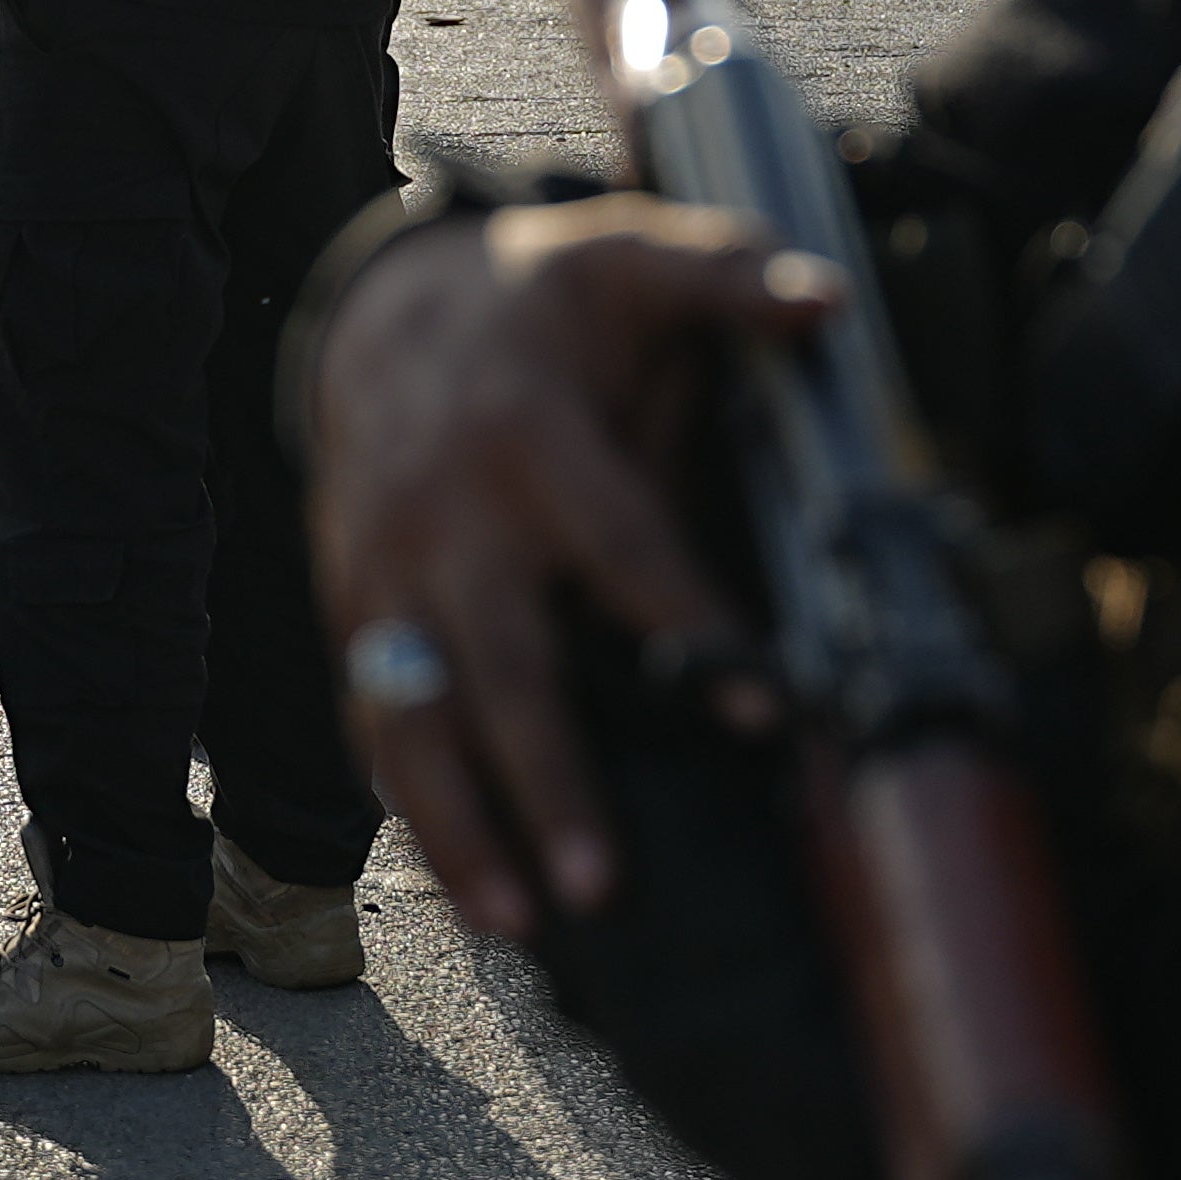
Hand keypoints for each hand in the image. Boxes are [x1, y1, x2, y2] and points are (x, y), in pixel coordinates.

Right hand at [305, 198, 839, 947]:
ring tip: (515, 924)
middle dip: (546, 779)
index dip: (687, 624)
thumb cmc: (543, 302)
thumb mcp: (631, 256)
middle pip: (500, 664)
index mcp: (530, 435)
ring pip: (410, 714)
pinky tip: (461, 892)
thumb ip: (729, 278)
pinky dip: (410, 807)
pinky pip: (372, 721)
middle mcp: (446, 517)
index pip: (620, 547)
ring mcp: (384, 573)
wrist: (388, 310)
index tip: (759, 708)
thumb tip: (829, 306)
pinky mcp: (351, 611)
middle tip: (600, 886)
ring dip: (459, 826)